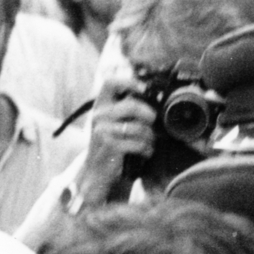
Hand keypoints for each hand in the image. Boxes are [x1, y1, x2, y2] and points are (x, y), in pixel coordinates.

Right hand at [75, 74, 156, 203]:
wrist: (97, 171)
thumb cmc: (112, 144)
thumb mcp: (114, 122)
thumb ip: (127, 108)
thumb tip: (156, 96)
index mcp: (100, 105)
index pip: (110, 83)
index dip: (129, 82)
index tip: (144, 89)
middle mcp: (99, 116)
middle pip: (132, 105)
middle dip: (149, 115)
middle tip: (152, 123)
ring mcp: (103, 131)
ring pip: (139, 127)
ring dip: (150, 137)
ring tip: (149, 143)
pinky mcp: (110, 146)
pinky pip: (139, 143)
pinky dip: (147, 149)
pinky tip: (145, 153)